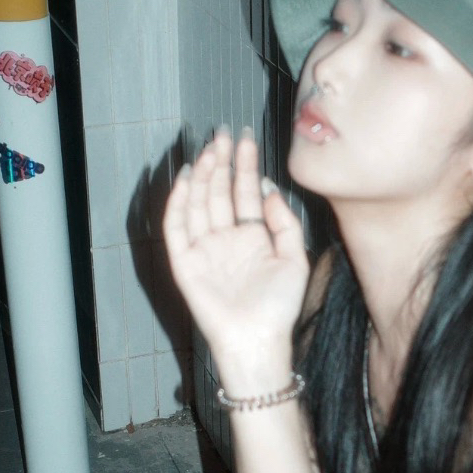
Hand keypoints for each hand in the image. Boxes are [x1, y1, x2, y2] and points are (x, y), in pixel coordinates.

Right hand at [163, 130, 310, 389]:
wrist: (257, 339)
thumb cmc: (278, 306)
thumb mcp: (295, 259)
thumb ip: (285, 223)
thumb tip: (269, 190)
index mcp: (252, 236)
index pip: (244, 191)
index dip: (245, 164)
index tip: (245, 138)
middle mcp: (226, 238)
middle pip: (220, 191)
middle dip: (221, 161)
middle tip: (223, 133)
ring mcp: (204, 249)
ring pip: (199, 202)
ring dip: (203, 175)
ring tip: (210, 149)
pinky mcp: (185, 262)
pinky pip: (177, 227)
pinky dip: (179, 202)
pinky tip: (187, 178)